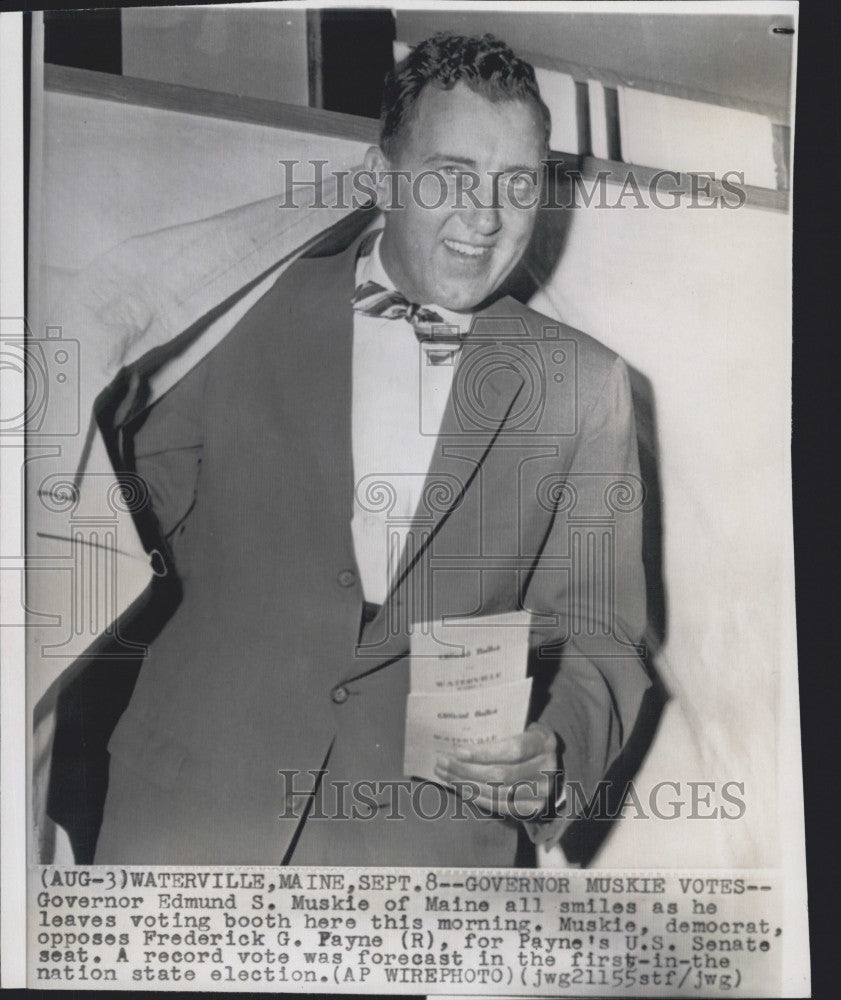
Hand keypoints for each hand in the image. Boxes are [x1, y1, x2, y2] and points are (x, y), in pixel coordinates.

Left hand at [434, 722, 559, 820]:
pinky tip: (460, 788)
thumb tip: (463, 739)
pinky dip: (477, 798)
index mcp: (544, 743)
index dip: (484, 753)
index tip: (458, 752)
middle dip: (467, 770)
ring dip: (466, 785)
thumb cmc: (529, 741)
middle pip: (501, 774)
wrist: (555, 766)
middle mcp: (547, 769)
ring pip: (497, 792)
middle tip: (442, 763)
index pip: (512, 750)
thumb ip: (503, 732)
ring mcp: (541, 793)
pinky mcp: (532, 809)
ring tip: (445, 775)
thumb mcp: (524, 728)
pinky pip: (500, 806)